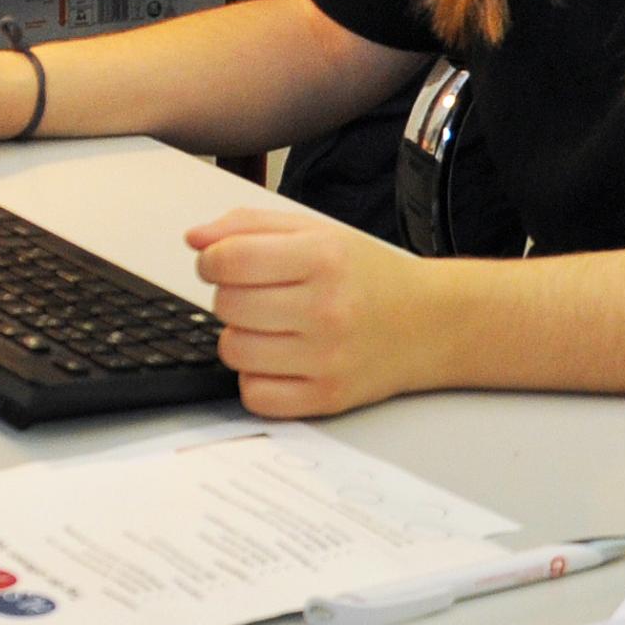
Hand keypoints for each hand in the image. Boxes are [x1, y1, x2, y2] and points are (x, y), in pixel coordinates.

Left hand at [182, 205, 455, 418]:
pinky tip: (278, 360)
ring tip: (270, 327)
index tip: (221, 264)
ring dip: (240, 336)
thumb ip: (248, 227)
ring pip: (233, 350)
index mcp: (322, 258)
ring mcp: (327, 358)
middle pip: (227, 305)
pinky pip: (254, 395)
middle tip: (259, 295)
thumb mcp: (315, 232)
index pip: (229, 260)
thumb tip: (194, 240)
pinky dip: (255, 378)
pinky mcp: (327, 397)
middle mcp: (326, 309)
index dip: (211, 261)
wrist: (430, 322)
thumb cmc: (366, 276)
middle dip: (231, 296)